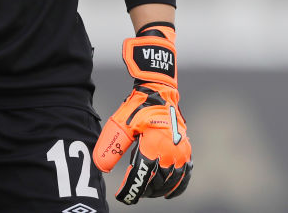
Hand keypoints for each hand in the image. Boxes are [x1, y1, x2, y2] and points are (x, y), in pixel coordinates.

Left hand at [93, 22, 191, 203]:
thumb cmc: (137, 107)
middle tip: (131, 191)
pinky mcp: (186, 149)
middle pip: (156, 182)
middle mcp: (171, 150)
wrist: (159, 91)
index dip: (131, 189)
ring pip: (170, 181)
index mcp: (154, 144)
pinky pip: (184, 174)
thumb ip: (112, 146)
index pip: (141, 176)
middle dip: (143, 190)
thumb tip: (101, 167)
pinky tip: (167, 193)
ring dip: (157, 190)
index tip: (122, 196)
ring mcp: (181, 151)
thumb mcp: (121, 124)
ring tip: (145, 191)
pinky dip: (176, 186)